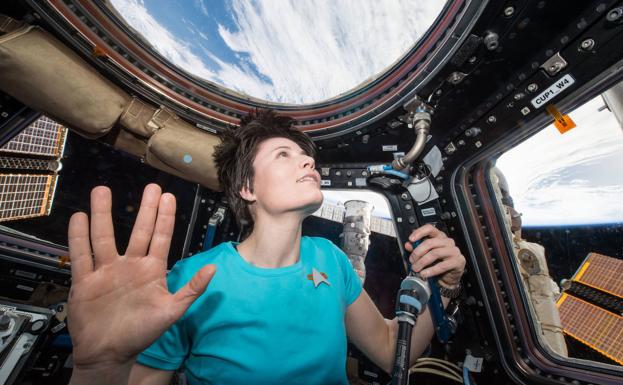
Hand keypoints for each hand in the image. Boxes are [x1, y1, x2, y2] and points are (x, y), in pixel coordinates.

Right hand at [67, 184, 215, 368]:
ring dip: (103, 215)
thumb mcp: (172, 312)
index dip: (164, 217)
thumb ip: (192, 290)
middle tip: (151, 186)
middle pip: (137, 231)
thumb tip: (214, 269)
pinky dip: (78, 238)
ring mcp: (107, 271)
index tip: (168, 196)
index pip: (160, 237)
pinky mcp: (85, 281)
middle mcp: (130, 266)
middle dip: (145, 209)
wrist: (109, 354)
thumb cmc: (142, 334)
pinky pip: (81, 255)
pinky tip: (79, 218)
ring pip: (104, 237)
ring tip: (102, 191)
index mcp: (151, 271)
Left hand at [404, 224, 464, 285]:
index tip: (411, 239)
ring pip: (435, 253)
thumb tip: (408, 245)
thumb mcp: (424, 255)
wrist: (447, 278)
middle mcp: (448, 242)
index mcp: (439, 236)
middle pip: (430, 242)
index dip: (419, 232)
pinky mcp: (458, 261)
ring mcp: (454, 251)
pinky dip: (431, 270)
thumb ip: (416, 249)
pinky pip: (442, 265)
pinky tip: (424, 274)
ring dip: (422, 262)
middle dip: (418, 252)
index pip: (430, 228)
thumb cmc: (436, 263)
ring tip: (416, 268)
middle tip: (411, 260)